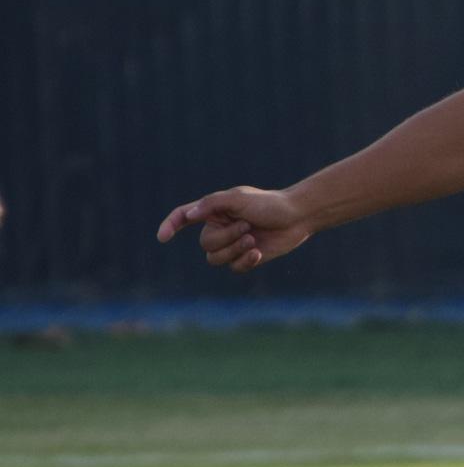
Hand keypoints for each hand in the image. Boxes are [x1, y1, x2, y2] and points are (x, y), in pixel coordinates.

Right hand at [156, 186, 313, 271]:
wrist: (298, 217)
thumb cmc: (269, 204)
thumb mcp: (238, 199)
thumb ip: (212, 204)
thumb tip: (188, 215)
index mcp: (213, 211)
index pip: (184, 217)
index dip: (170, 225)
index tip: (162, 238)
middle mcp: (220, 228)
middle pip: (205, 244)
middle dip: (226, 238)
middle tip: (247, 227)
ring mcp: (232, 244)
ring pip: (216, 259)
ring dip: (234, 250)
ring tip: (253, 239)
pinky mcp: (246, 257)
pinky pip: (234, 268)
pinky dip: (245, 261)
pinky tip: (258, 252)